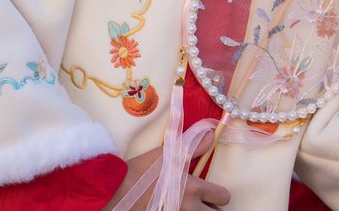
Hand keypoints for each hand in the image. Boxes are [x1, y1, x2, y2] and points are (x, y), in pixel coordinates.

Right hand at [102, 134, 230, 210]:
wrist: (115, 191)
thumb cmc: (142, 171)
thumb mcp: (168, 154)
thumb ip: (194, 146)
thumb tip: (212, 134)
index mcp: (193, 189)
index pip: (223, 196)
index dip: (219, 193)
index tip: (211, 192)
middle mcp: (189, 208)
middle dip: (212, 209)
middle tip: (204, 204)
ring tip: (190, 208)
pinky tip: (175, 209)